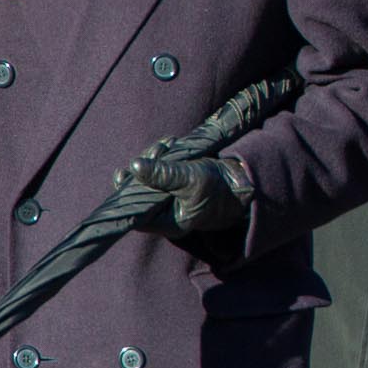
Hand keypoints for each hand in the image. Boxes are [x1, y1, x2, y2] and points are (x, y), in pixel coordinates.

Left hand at [129, 143, 254, 236]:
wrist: (242, 181)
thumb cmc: (219, 186)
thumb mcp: (191, 179)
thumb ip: (163, 174)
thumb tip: (134, 166)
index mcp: (166, 222)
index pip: (135, 210)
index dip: (127, 190)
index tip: (124, 172)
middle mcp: (165, 212)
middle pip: (140, 190)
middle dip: (144, 167)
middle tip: (158, 151)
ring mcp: (169, 197)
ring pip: (148, 177)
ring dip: (154, 157)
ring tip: (168, 145)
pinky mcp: (175, 183)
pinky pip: (159, 169)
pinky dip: (162, 155)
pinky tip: (170, 145)